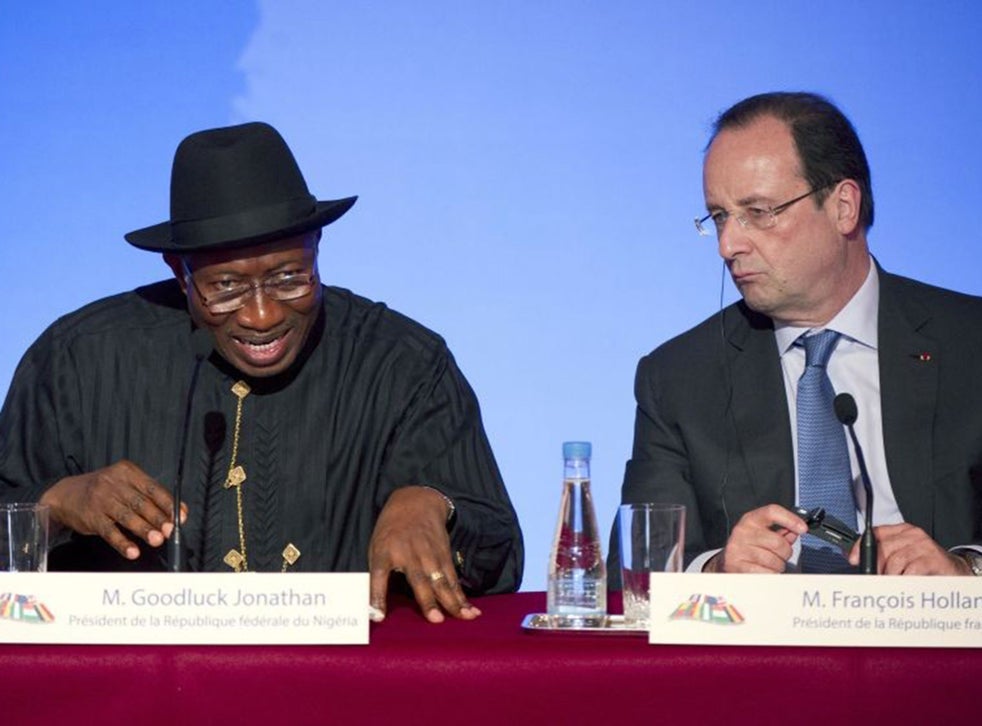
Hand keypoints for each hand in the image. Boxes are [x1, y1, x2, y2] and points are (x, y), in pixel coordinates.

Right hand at [39, 460, 184, 559]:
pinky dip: (122, 543)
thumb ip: (147, 495)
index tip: (180, 516)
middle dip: (158, 518)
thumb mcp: (124, 483)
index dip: (168, 504)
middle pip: (141, 502)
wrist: (64, 494)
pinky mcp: (91, 517)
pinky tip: (132, 551)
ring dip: (144, 530)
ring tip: (156, 540)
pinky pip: (109, 531)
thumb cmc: (102, 490)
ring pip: (127, 516)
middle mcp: (114, 483)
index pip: (153, 488)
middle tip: (170, 531)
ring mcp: (101, 500)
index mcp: (127, 472)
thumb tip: (175, 511)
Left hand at [368, 485, 479, 623]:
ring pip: (441, 580)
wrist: (416, 503)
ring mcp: (429, 553)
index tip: (379, 616)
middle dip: (427, 600)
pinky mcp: (443, 554)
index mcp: (385, 551)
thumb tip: (374, 606)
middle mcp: (408, 553)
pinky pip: (452, 578)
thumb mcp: (376, 547)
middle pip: (418, 579)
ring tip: (463, 617)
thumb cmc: (391, 532)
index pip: (379, 575)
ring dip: (452, 601)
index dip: (378, 596)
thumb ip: (378, 574)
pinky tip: (469, 609)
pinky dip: (461, 594)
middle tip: (435, 620)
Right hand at [706, 504, 807, 572]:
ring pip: (774, 561)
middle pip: (778, 542)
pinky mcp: (737, 566)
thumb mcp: (762, 533)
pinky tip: (763, 571)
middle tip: (779, 555)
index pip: (772, 512)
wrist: (727, 561)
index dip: (790, 519)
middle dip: (785, 552)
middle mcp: (743, 532)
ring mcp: (738, 549)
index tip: (802, 528)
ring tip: (768, 564)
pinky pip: (767, 574)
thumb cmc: (749, 547)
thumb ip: (781, 531)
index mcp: (751, 520)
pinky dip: (770, 575)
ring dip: (777, 566)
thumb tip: (796, 531)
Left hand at [851, 523, 967, 574]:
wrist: (956, 570)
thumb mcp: (902, 557)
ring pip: (895, 561)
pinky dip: (904, 580)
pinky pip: (911, 571)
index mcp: (902, 531)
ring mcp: (924, 545)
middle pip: (883, 548)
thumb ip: (882, 556)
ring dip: (890, 576)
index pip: (875, 533)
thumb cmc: (925, 564)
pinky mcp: (933, 558)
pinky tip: (905, 584)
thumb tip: (856, 560)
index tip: (853, 559)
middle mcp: (912, 535)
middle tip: (874, 579)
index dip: (860, 546)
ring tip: (891, 585)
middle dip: (875, 566)